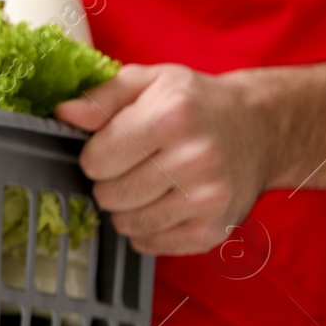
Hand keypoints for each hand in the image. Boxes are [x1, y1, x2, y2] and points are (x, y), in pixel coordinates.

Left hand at [54, 64, 278, 255]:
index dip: (96, 154)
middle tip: (134, 165)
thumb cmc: (197, 103)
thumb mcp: (150, 81)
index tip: (114, 146)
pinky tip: (164, 203)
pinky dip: (146, 228)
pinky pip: (150, 244)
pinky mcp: (214, 231)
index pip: (96, 160)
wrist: (261, 129)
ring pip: (126, 223)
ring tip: (149, 183)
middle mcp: (195, 159)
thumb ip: (103, 96)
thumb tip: (64, 113)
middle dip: (110, 181)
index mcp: (173, 116)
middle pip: (109, 195)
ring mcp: (208, 199)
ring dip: (126, 207)